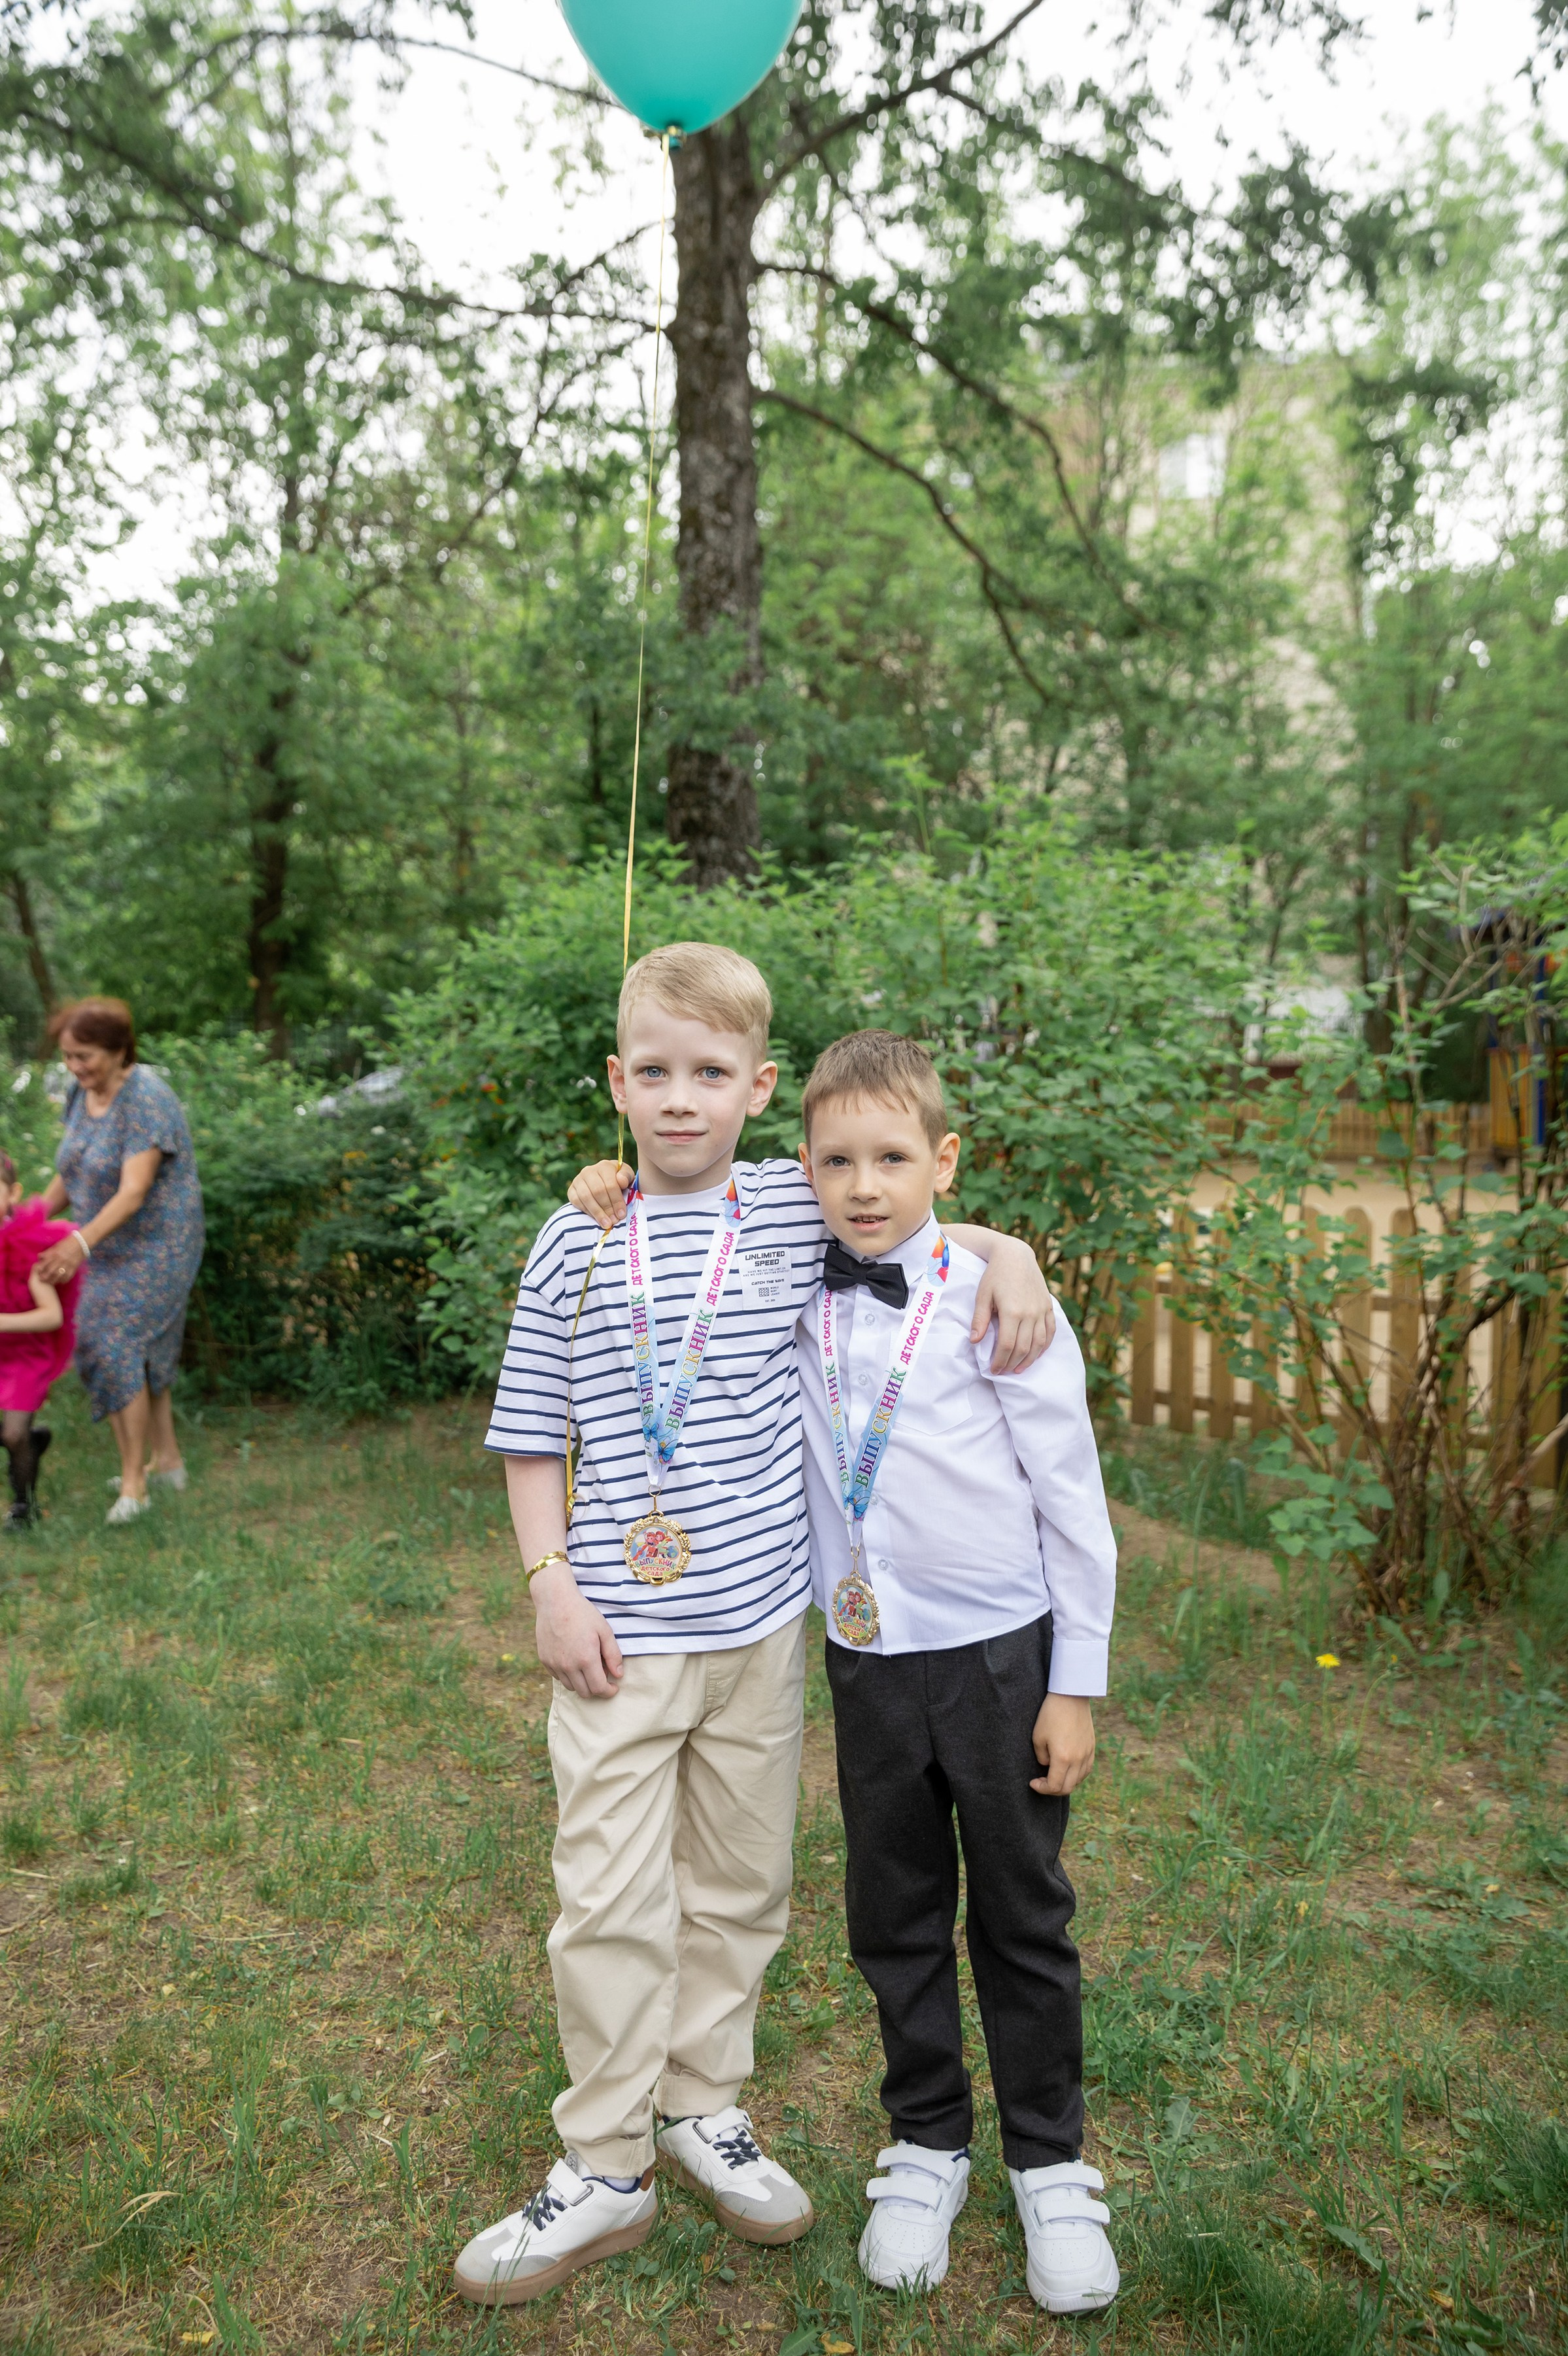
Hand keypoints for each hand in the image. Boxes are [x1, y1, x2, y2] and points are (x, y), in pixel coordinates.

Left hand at [35, 1232, 85, 1285]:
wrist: (81, 1243)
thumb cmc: (67, 1243)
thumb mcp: (56, 1246)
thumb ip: (48, 1252)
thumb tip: (39, 1257)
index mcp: (55, 1253)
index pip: (45, 1263)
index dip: (40, 1269)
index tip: (37, 1272)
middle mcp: (60, 1260)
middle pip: (50, 1271)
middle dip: (45, 1277)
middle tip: (41, 1279)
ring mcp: (68, 1264)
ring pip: (58, 1276)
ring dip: (53, 1280)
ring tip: (50, 1282)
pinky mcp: (74, 1268)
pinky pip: (67, 1277)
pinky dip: (63, 1280)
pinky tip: (60, 1281)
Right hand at [531, 1564, 624, 1698]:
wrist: (555, 1600)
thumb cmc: (583, 1613)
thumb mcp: (604, 1630)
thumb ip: (613, 1655)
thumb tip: (618, 1675)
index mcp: (586, 1659)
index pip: (598, 1689)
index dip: (609, 1692)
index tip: (614, 1687)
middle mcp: (568, 1665)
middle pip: (584, 1692)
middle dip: (596, 1689)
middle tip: (602, 1676)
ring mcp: (554, 1663)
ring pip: (570, 1687)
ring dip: (581, 1683)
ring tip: (587, 1668)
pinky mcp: (545, 1660)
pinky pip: (558, 1677)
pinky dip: (568, 1675)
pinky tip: (573, 1661)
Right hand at [567, 1160, 634, 1232]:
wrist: (604, 1182)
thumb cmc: (618, 1181)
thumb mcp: (627, 1176)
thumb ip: (626, 1176)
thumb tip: (621, 1181)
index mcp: (604, 1166)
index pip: (610, 1184)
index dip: (616, 1200)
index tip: (622, 1214)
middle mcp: (589, 1171)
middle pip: (598, 1191)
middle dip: (607, 1208)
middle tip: (614, 1220)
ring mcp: (578, 1180)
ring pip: (586, 1197)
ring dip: (597, 1212)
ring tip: (606, 1223)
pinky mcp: (571, 1190)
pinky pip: (576, 1201)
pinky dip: (587, 1211)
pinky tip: (596, 1219)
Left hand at [973, 1235, 1054, 1372]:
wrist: (1016, 1256)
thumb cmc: (995, 1275)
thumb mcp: (983, 1296)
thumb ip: (980, 1320)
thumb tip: (974, 1341)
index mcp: (1012, 1311)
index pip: (1007, 1345)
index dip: (1000, 1361)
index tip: (993, 1369)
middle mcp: (1030, 1313)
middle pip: (1023, 1348)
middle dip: (1012, 1364)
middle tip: (1003, 1371)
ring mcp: (1042, 1310)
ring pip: (1039, 1343)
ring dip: (1029, 1360)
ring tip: (1018, 1368)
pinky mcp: (1048, 1307)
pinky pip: (1050, 1331)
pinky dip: (1044, 1346)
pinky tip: (1036, 1354)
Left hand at [1030, 1693, 1095, 1795]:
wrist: (1070, 1696)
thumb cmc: (1050, 1714)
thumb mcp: (1038, 1737)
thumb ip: (1042, 1758)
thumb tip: (1048, 1766)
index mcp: (1063, 1758)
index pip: (1055, 1786)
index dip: (1042, 1789)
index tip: (1033, 1782)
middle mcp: (1078, 1759)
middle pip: (1067, 1788)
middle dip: (1052, 1789)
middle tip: (1042, 1782)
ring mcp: (1087, 1754)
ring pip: (1078, 1780)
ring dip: (1065, 1782)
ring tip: (1054, 1775)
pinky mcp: (1092, 1748)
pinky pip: (1086, 1770)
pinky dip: (1076, 1775)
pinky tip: (1068, 1769)